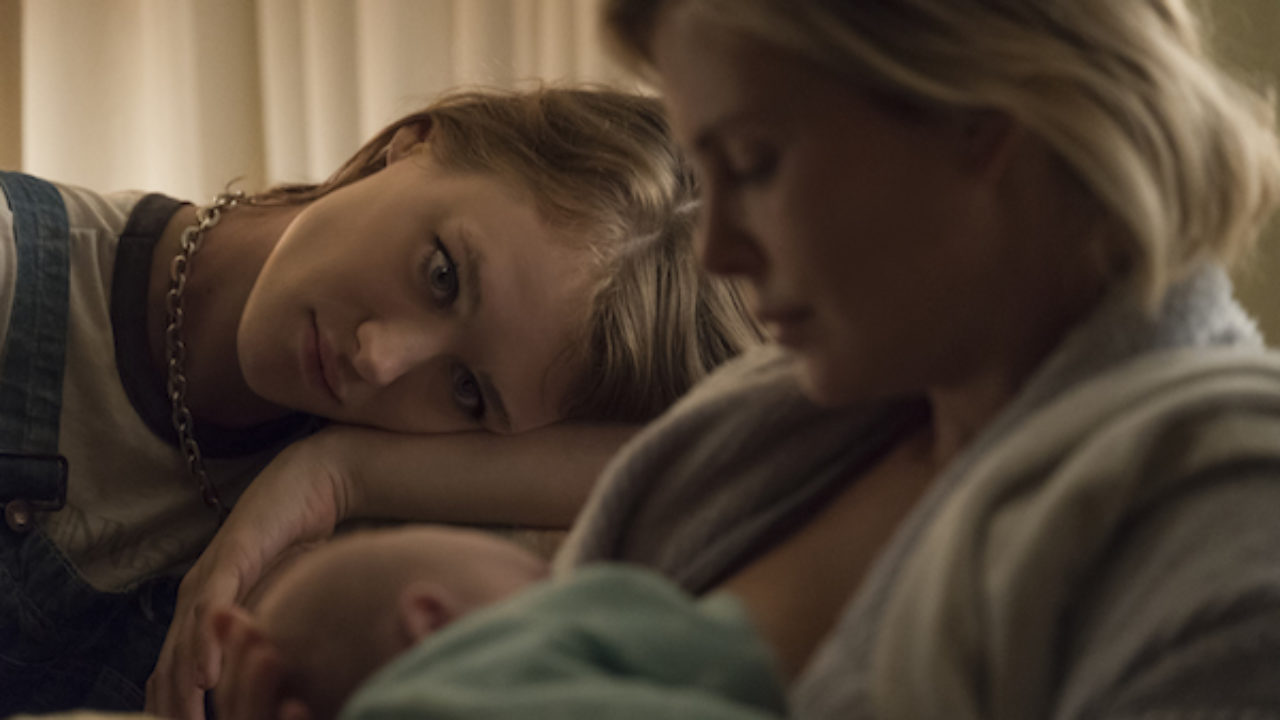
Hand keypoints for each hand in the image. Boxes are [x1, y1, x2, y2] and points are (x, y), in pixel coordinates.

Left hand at [146, 431, 354, 718]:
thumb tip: (275, 679)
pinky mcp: (232, 555)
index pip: (175, 669)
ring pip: (185, 641)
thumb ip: (268, 633)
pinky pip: (212, 605)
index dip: (172, 707)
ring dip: (182, 688)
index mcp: (204, 609)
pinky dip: (204, 642)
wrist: (313, 483)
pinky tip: (207, 675)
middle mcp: (196, 595)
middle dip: (172, 708)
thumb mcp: (283, 601)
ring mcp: (211, 574)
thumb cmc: (301, 543)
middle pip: (170, 665)